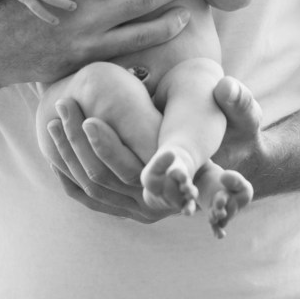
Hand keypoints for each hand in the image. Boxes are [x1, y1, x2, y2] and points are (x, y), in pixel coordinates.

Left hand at [47, 77, 268, 220]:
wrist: (227, 172)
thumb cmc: (235, 136)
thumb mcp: (246, 119)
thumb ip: (239, 103)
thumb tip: (226, 87)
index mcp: (184, 185)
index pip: (142, 173)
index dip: (110, 146)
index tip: (88, 119)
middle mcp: (160, 206)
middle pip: (108, 176)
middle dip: (81, 140)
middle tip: (65, 105)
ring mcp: (140, 211)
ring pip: (93, 186)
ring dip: (70, 151)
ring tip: (55, 117)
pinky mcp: (125, 208)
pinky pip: (88, 197)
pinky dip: (68, 173)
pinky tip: (53, 147)